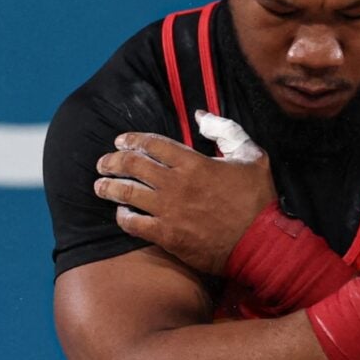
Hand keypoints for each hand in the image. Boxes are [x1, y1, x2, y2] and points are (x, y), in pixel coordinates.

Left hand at [94, 128, 275, 275]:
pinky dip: (123, 216)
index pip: (152, 144)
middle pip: (132, 165)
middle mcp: (176, 184)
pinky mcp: (167, 236)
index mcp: (194, 162)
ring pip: (127, 193)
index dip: (132, 140)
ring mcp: (169, 211)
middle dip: (112, 161)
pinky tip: (121, 213)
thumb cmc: (257, 200)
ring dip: (108, 187)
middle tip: (103, 163)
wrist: (260, 243)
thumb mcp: (252, 156)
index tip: (120, 141)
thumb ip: (226, 130)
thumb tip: (200, 116)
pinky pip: (133, 224)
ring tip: (99, 186)